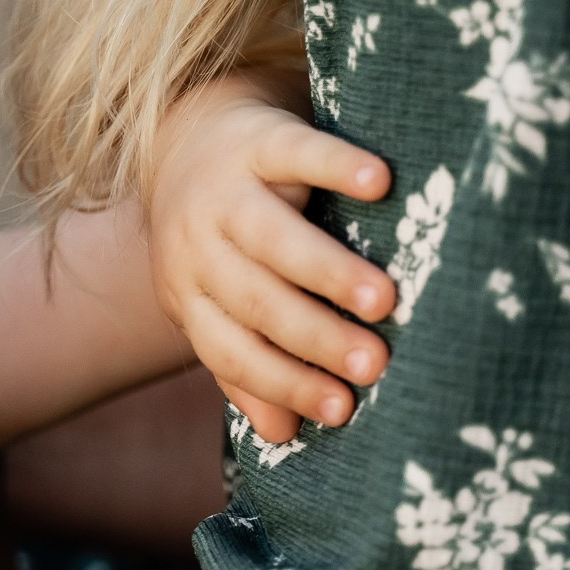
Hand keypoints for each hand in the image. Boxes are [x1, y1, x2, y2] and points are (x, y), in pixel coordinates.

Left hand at [148, 75, 393, 438]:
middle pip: (256, 300)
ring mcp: (224, 190)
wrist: (186, 135)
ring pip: (273, 237)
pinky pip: (296, 153)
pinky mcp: (256, 138)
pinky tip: (379, 183)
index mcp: (187, 296)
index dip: (284, 382)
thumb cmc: (221, 240)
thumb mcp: (217, 302)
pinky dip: (335, 166)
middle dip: (315, 337)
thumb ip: (247, 362)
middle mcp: (196, 246)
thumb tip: (286, 434)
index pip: (232, 350)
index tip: (343, 410)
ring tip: (383, 300)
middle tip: (373, 363)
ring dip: (328, 271)